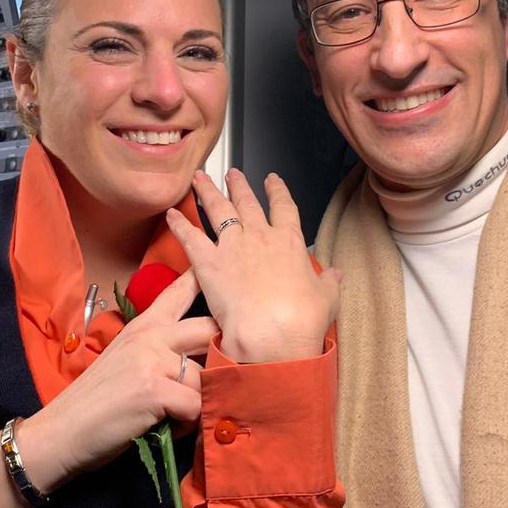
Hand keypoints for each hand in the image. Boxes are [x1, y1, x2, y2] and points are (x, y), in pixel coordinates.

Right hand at [18, 270, 218, 490]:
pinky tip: (169, 428)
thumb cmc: (95, 402)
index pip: (178, 291)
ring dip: (200, 401)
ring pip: (207, 377)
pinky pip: (196, 406)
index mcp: (142, 326)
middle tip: (221, 377)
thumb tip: (197, 361)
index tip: (220, 265)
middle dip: (222, 355)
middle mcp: (150, 336)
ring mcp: (152, 360)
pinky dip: (188, 424)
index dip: (201, 277)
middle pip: (209, 329)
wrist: (61, 431)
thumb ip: (158, 352)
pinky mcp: (154, 390)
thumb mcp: (125, 361)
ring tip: (178, 416)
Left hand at [166, 169, 339, 362]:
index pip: (284, 207)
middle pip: (247, 202)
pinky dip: (179, 224)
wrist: (272, 333)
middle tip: (232, 174)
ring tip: (200, 178)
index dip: (277, 191)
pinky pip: (190, 237)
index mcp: (289, 242)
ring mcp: (233, 245)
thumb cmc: (301, 319)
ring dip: (208, 191)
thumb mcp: (327, 296)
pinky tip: (171, 214)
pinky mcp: (208, 262)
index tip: (272, 180)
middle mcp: (260, 236)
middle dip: (239, 185)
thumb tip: (336, 274)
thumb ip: (329, 281)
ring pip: (218, 209)